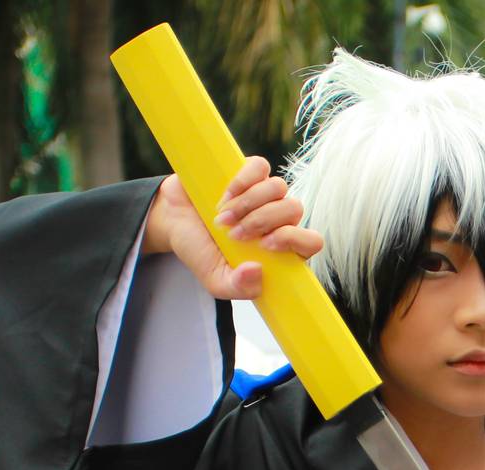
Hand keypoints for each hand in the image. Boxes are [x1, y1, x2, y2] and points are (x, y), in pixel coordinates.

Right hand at [140, 157, 323, 300]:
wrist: (172, 221)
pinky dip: (242, 181)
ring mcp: (265, 194)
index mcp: (281, 248)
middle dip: (263, 221)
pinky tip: (224, 196)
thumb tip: (258, 271)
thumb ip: (238, 287)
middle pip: (295, 208)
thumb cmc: (201, 251)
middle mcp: (278, 219)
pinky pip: (260, 167)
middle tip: (234, 234)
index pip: (312, 240)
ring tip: (223, 218)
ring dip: (249, 203)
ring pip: (278, 187)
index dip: (294, 238)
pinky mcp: (248, 172)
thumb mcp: (216, 280)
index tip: (266, 244)